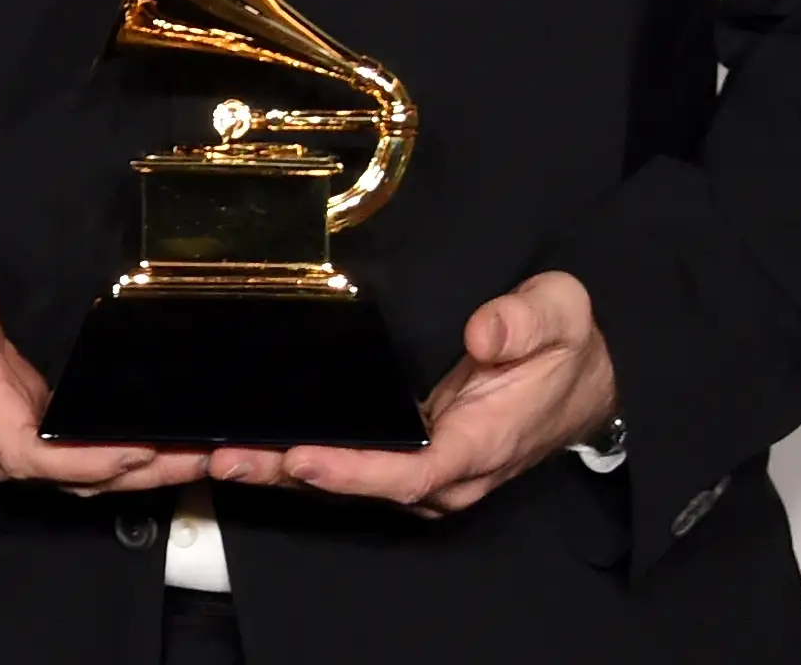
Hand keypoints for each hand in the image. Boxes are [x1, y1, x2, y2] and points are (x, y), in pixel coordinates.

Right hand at [0, 203, 207, 495]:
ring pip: (77, 479)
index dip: (80, 458)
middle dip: (138, 469)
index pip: (21, 446)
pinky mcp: (27, 443)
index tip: (133, 446)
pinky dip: (123, 465)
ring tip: (202, 451)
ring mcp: (8, 445)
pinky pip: (77, 468)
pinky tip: (165, 448)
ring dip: (141, 473)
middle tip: (201, 449)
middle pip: (67, 475)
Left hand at [208, 270, 618, 515]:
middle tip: (223, 456)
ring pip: (347, 482)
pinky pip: (350, 465)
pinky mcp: (409, 459)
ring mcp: (427, 471)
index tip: (303, 459)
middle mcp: (448, 472)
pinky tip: (249, 446)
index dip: (356, 471)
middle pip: (362, 485)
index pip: (413, 470)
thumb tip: (484, 331)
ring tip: (215, 454)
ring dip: (281, 471)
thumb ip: (526, 321)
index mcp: (481, 442)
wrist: (585, 382)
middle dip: (290, 472)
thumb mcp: (562, 315)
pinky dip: (296, 460)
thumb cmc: (568, 349)